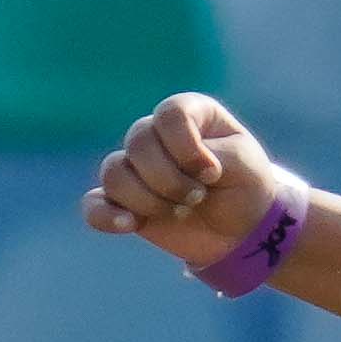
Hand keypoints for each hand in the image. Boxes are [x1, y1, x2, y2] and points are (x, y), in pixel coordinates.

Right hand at [82, 91, 293, 271]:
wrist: (243, 227)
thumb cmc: (246, 185)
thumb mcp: (246, 163)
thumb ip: (215, 154)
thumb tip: (181, 169)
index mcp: (188, 114)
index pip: (169, 115)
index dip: (187, 147)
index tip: (213, 173)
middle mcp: (156, 133)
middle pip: (138, 144)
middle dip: (171, 180)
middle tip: (199, 197)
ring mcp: (136, 167)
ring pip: (115, 173)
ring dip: (150, 200)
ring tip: (182, 212)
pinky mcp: (123, 201)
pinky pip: (93, 203)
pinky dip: (106, 215)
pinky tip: (130, 225)